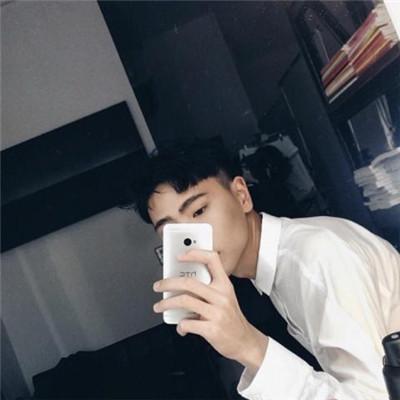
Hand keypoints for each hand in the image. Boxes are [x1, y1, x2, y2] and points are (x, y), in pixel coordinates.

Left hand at [153, 249, 267, 370]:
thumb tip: (182, 283)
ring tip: (160, 306)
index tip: (180, 256)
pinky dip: (180, 325)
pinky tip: (181, 327)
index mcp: (225, 285)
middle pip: (189, 283)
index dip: (195, 254)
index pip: (212, 259)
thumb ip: (209, 288)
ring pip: (184, 301)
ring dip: (166, 304)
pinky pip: (187, 323)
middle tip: (158, 286)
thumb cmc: (231, 319)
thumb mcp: (226, 298)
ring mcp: (217, 313)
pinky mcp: (212, 329)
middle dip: (168, 283)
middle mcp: (221, 296)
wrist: (245, 342)